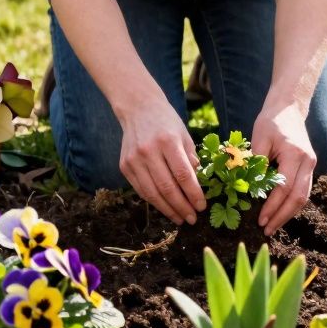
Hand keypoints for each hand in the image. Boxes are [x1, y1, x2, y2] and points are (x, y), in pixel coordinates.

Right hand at [117, 95, 205, 224]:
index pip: (183, 175)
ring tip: (180, 218)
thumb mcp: (184, 135)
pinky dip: (154, 201)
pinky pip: (141, 190)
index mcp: (168, 141)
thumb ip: (191, 160)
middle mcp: (148, 151)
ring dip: (168, 209)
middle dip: (182, 207)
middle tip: (192, 219)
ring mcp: (134, 160)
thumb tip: (197, 186)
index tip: (202, 206)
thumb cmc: (167, 122)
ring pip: (152, 193)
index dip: (193, 194)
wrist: (138, 108)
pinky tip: (165, 208)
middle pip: (167, 187)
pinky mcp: (124, 166)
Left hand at [252, 102, 315, 235]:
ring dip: (288, 214)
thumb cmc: (271, 121)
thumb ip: (255, 163)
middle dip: (282, 217)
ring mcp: (311, 165)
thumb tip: (248, 189)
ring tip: (272, 226)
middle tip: (266, 230)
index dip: (272, 206)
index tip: (260, 220)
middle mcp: (307, 162)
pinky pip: (302, 190)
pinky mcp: (308, 168)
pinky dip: (291, 204)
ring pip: (303, 197)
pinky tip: (279, 213)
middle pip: (298, 198)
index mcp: (295, 154)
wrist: (289, 108)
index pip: (284, 188)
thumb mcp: (259, 137)